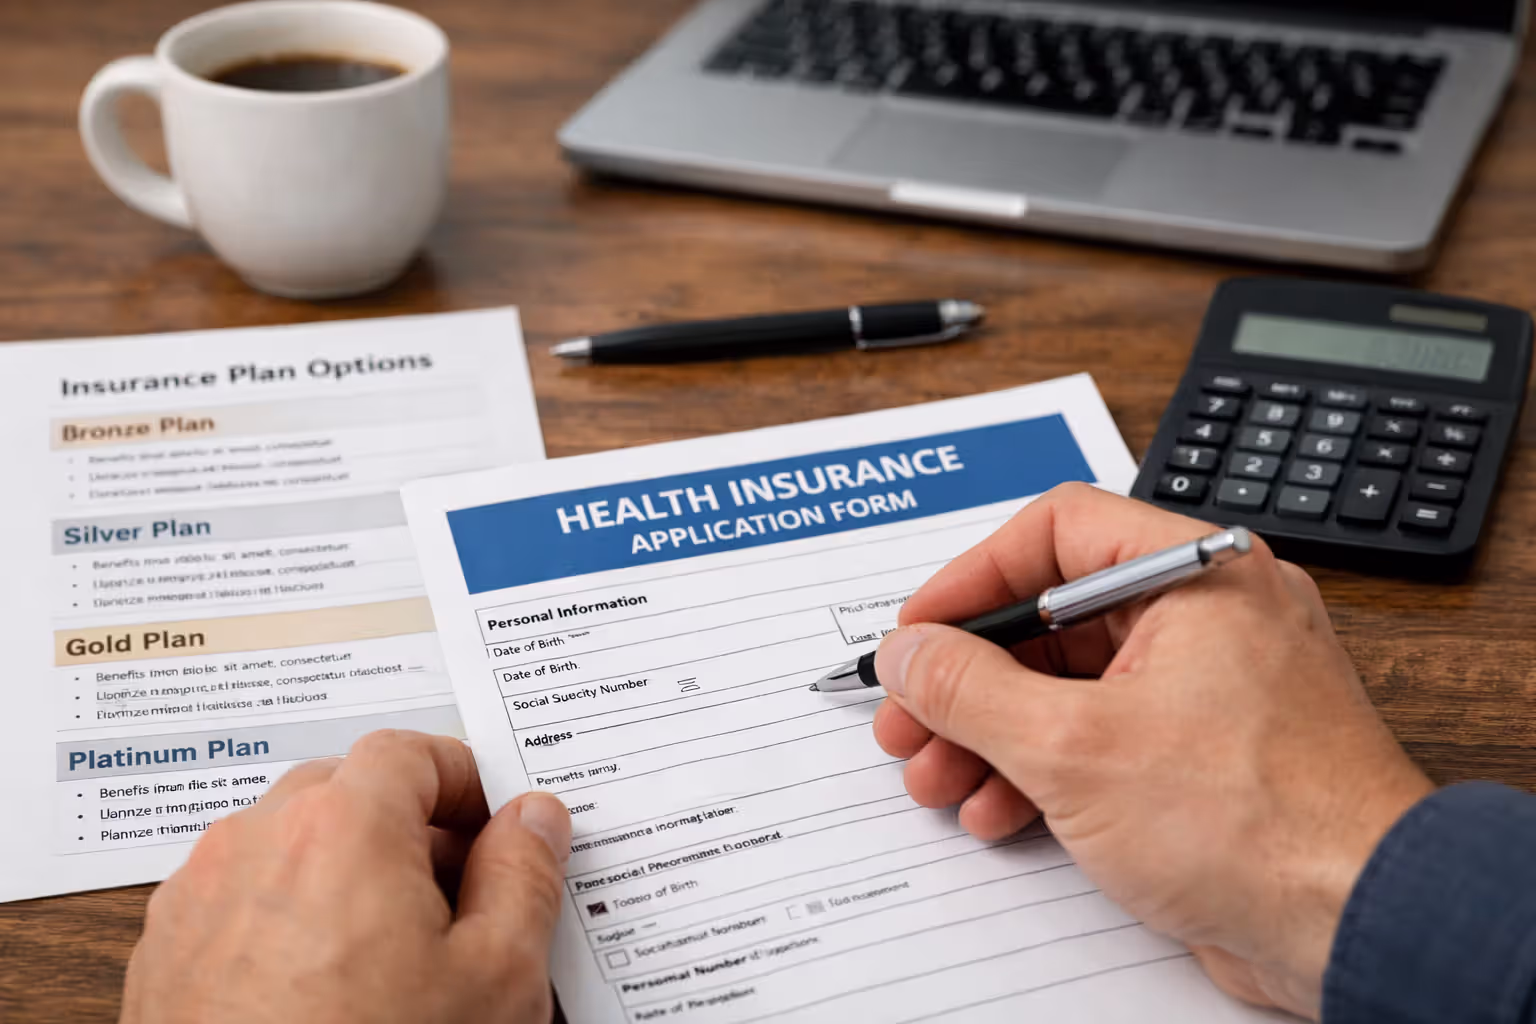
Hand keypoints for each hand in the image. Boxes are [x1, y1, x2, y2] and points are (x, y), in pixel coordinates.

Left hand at [120, 730, 569, 1023]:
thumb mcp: (493, 977)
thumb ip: (523, 876)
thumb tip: (532, 820)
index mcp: (341, 827)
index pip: (413, 752)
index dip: (467, 782)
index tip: (496, 830)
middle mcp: (256, 844)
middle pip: (347, 789)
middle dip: (408, 828)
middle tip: (458, 898)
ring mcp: (198, 897)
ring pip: (290, 844)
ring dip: (344, 872)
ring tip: (390, 956)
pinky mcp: (164, 954)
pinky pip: (241, 898)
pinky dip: (287, 917)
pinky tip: (327, 987)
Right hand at [871, 483, 1431, 1019]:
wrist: (1359, 925)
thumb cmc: (1260, 823)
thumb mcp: (1073, 746)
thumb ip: (970, 688)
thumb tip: (909, 652)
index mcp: (1196, 576)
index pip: (1056, 532)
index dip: (971, 579)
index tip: (917, 633)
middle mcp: (1207, 617)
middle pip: (1053, 617)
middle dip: (968, 678)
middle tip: (909, 718)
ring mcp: (1210, 689)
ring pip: (1070, 685)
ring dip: (991, 733)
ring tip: (936, 778)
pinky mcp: (1206, 755)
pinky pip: (1103, 737)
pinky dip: (1043, 769)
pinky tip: (997, 812)